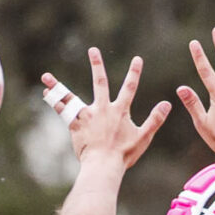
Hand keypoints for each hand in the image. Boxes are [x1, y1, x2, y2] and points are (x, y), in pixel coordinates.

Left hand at [41, 50, 171, 170]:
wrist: (104, 165)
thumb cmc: (124, 154)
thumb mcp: (144, 137)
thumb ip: (155, 119)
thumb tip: (167, 104)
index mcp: (120, 111)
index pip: (130, 88)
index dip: (135, 73)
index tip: (137, 59)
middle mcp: (103, 108)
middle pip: (99, 82)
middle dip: (97, 65)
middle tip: (93, 50)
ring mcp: (88, 116)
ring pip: (71, 96)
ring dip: (58, 85)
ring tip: (46, 76)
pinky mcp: (76, 125)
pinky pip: (63, 111)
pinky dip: (55, 101)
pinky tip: (46, 92)